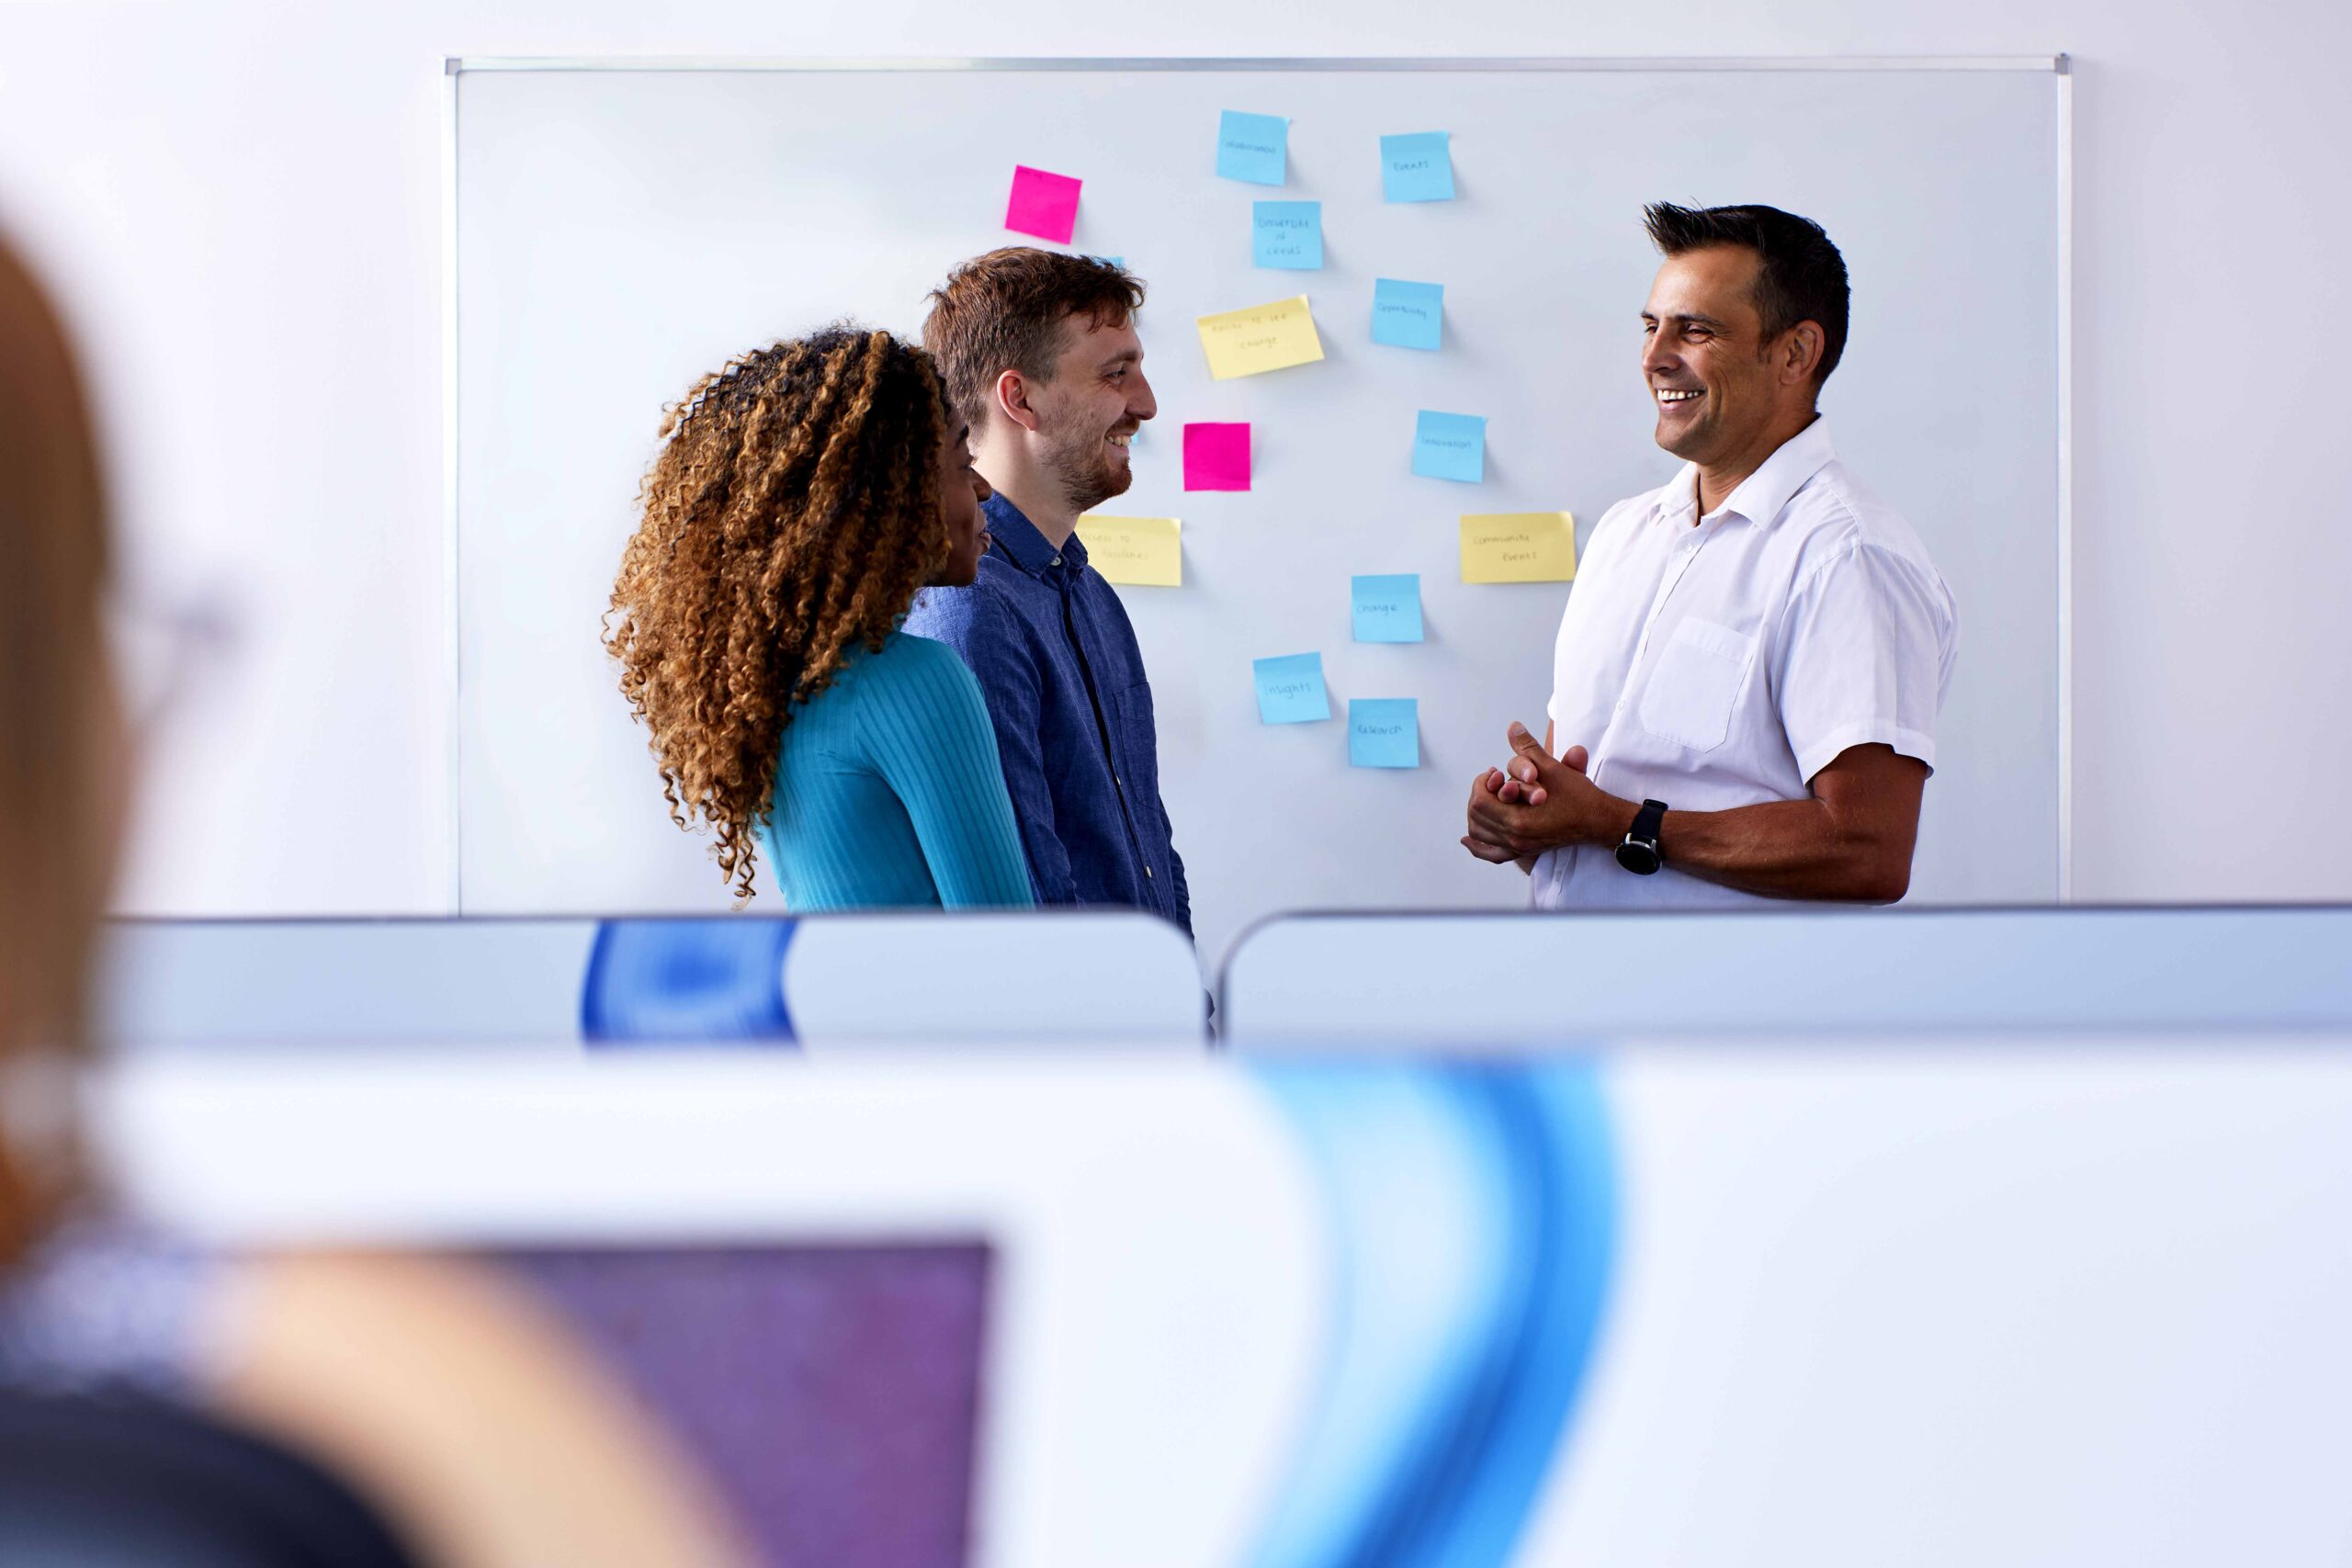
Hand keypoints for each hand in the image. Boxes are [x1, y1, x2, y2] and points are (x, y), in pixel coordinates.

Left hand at [1461, 723, 1618, 863]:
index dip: (1481, 783)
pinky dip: (1477, 846)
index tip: (1494, 773)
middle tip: (1491, 783)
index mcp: (1518, 819)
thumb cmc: (1578, 796)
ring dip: (1476, 815)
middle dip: (1479, 795)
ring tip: (1486, 798)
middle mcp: (1515, 837)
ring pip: (1479, 833)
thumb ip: (1528, 747)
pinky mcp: (1524, 851)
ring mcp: (1518, 847)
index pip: (1479, 801)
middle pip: (1475, 817)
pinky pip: (1491, 855)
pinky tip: (1468, 838)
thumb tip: (1513, 727)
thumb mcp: (1551, 768)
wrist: (1598, 820)